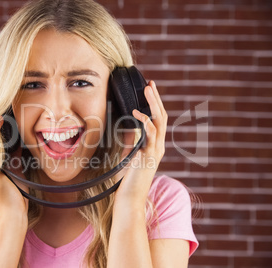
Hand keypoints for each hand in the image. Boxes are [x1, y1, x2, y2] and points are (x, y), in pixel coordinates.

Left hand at [114, 81, 167, 209]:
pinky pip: (150, 135)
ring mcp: (155, 151)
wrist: (130, 197)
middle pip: (162, 117)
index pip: (158, 120)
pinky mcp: (149, 156)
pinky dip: (145, 121)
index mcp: (155, 145)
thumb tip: (129, 127)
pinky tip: (137, 113)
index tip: (148, 89)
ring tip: (147, 89)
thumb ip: (133, 141)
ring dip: (153, 104)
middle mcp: (158, 146)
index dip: (155, 104)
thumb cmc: (129, 179)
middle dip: (156, 99)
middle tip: (150, 83)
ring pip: (160, 122)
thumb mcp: (131, 155)